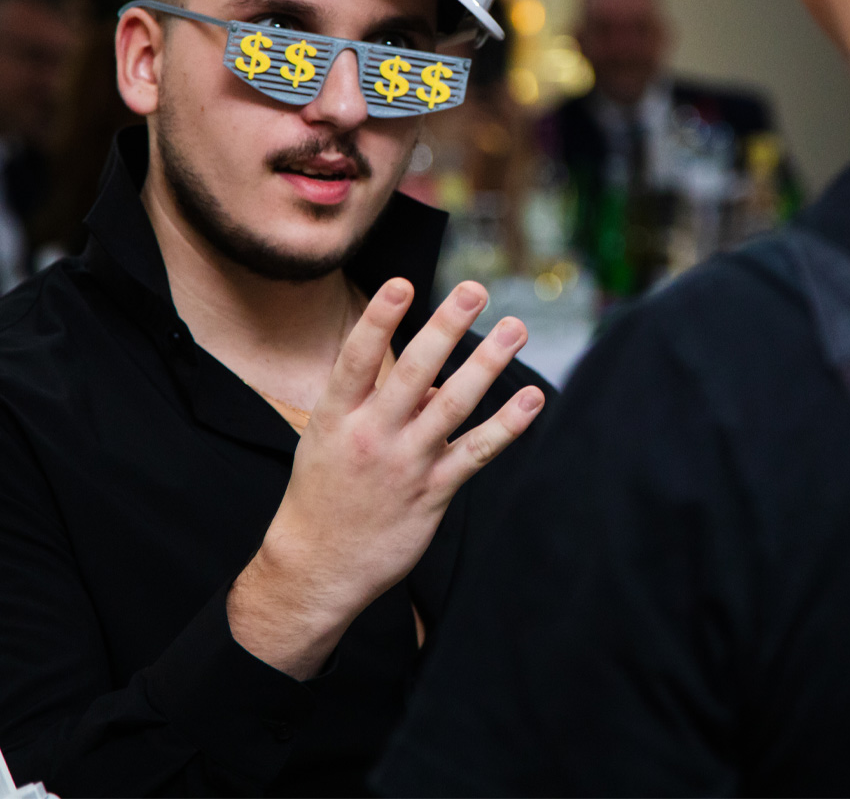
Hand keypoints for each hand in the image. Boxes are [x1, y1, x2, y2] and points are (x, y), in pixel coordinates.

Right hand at [227, 279, 543, 677]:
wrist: (317, 566)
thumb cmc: (323, 490)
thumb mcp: (330, 436)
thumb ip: (379, 402)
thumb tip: (436, 379)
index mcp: (337, 415)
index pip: (357, 358)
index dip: (379, 319)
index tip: (402, 283)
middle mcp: (372, 434)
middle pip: (414, 372)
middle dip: (446, 327)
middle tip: (474, 290)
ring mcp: (405, 464)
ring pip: (453, 405)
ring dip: (488, 363)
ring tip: (515, 328)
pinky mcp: (433, 493)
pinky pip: (477, 452)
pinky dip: (507, 425)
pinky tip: (531, 399)